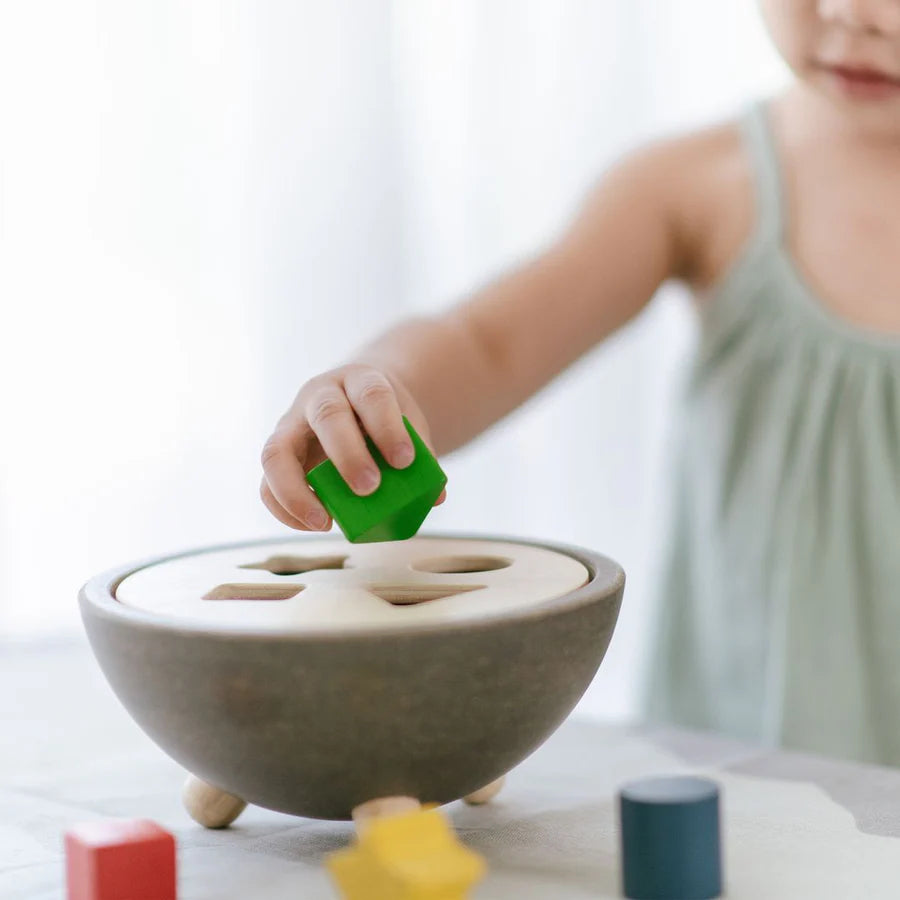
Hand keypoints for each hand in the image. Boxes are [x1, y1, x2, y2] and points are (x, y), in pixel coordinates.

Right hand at [259, 364, 445, 530]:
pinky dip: (284, 509)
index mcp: (360, 380)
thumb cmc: (385, 419)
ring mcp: (292, 423)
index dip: (388, 427)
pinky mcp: (278, 454)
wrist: (357, 400)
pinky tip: (315, 524)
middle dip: (348, 455)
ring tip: (325, 521)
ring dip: (297, 490)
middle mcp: (320, 395)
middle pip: (327, 416)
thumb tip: (434, 496)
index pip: (372, 394)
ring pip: (276, 451)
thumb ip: (422, 458)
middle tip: (370, 488)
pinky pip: (266, 482)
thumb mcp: (408, 427)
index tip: (405, 461)